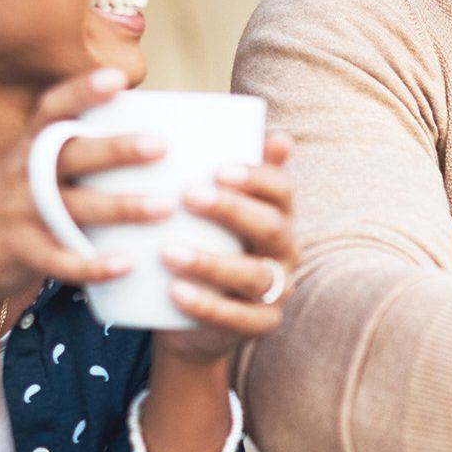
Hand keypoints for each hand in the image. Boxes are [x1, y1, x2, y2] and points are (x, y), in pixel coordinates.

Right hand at [0, 69, 164, 308]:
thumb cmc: (20, 209)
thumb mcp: (33, 172)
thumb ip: (73, 152)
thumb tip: (145, 129)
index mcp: (30, 148)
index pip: (53, 109)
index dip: (82, 90)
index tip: (118, 78)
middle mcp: (23, 175)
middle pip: (71, 155)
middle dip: (116, 149)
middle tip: (161, 144)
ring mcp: (19, 213)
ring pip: (73, 207)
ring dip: (121, 206)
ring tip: (165, 206)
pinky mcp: (20, 251)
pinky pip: (59, 259)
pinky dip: (93, 264)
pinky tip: (127, 264)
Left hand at [151, 131, 298, 365]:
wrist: (189, 323)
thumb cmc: (198, 250)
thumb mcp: (203, 214)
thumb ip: (214, 176)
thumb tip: (224, 126)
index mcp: (276, 215)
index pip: (281, 189)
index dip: (256, 177)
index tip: (218, 168)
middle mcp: (284, 251)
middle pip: (271, 227)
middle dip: (233, 210)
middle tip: (189, 195)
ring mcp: (276, 291)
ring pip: (254, 274)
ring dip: (211, 261)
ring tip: (168, 251)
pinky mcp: (259, 325)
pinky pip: (238, 318)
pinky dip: (207, 305)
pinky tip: (175, 292)